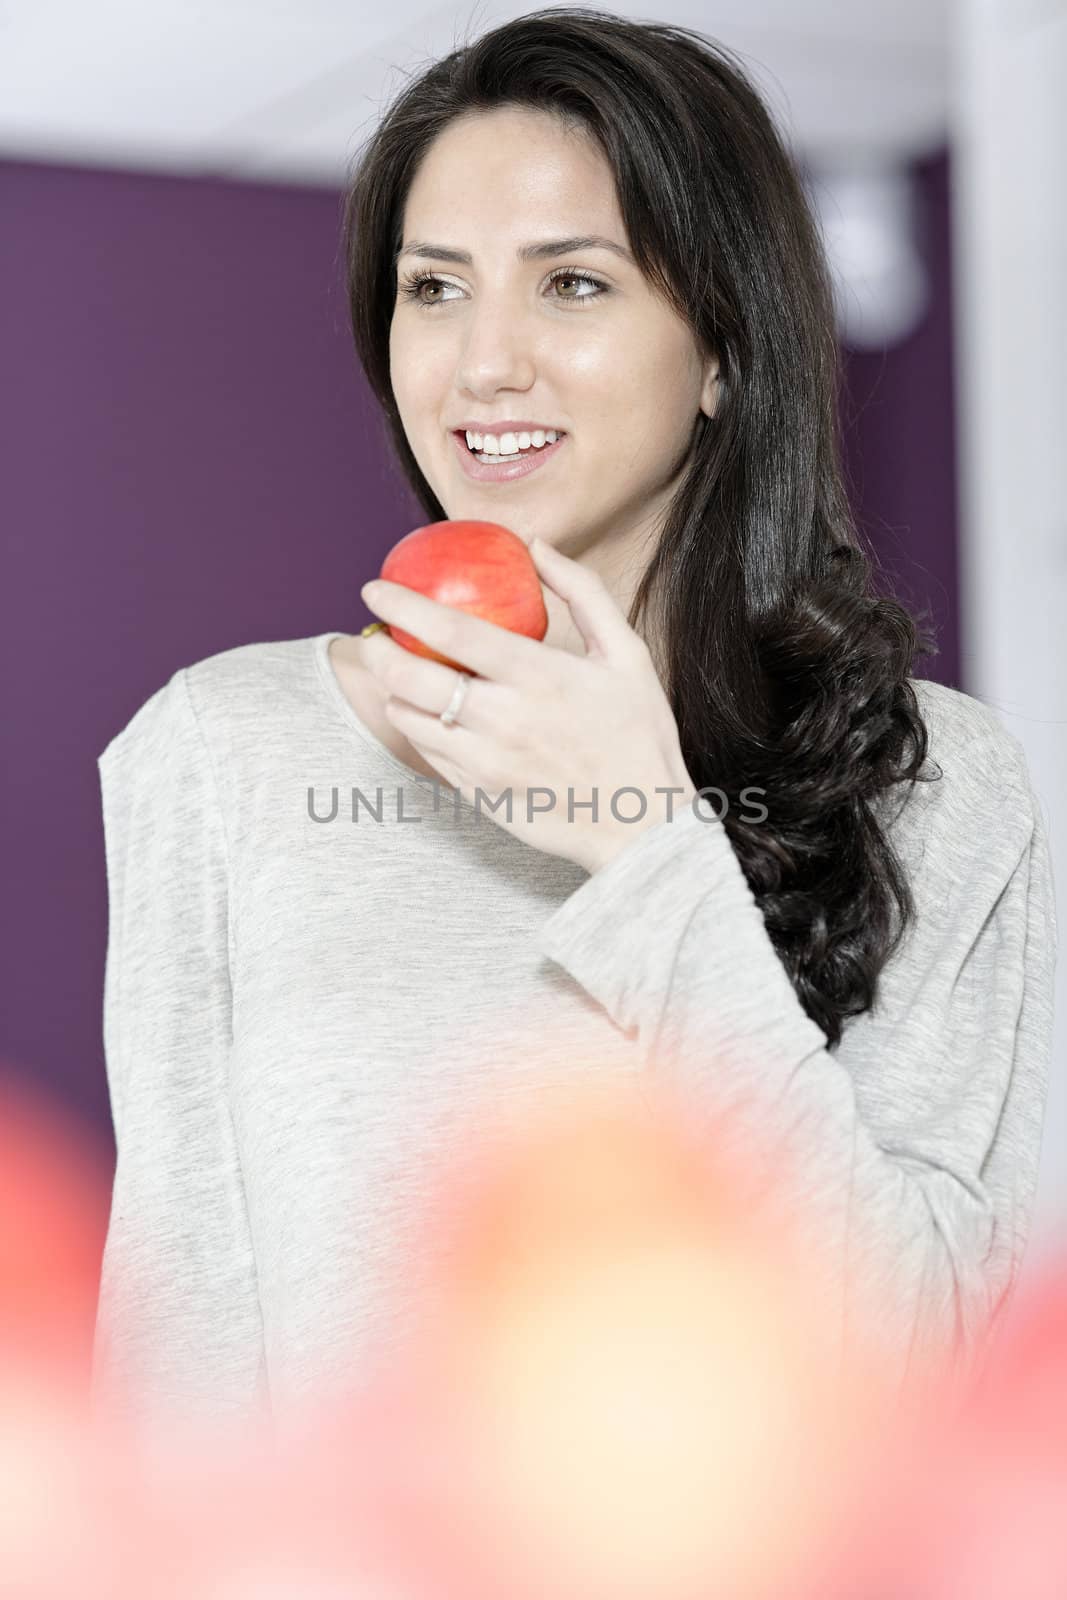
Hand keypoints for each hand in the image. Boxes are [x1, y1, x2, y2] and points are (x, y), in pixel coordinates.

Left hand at [358, 537, 697, 874]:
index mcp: (537, 676)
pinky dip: (417, 726)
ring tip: (401, 672)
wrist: (642, 826)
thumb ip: (583, 592)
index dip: (401, 604)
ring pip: (408, 717)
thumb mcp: (628, 654)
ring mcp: (484, 762)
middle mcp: (502, 720)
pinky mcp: (478, 794)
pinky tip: (429, 713)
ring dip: (393, 689)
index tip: (375, 589)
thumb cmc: (639, 734)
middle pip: (409, 676)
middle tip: (374, 633)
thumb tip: (536, 547)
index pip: (449, 629)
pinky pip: (426, 753)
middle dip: (377, 647)